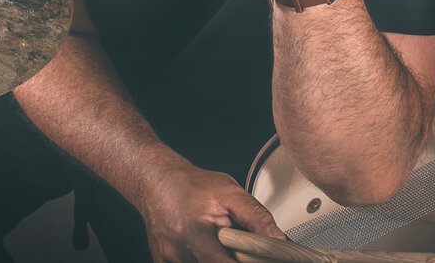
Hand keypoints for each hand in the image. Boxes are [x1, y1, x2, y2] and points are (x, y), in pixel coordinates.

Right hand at [137, 160, 283, 262]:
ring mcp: (169, 257)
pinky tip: (204, 247)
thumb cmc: (191, 185)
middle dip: (229, 259)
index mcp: (195, 231)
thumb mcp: (228, 191)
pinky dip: (200, 257)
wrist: (156, 180)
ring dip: (214, 257)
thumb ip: (254, 215)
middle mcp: (178, 249)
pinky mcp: (162, 261)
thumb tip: (277, 238)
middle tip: (236, 248)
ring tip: (217, 242)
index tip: (254, 258)